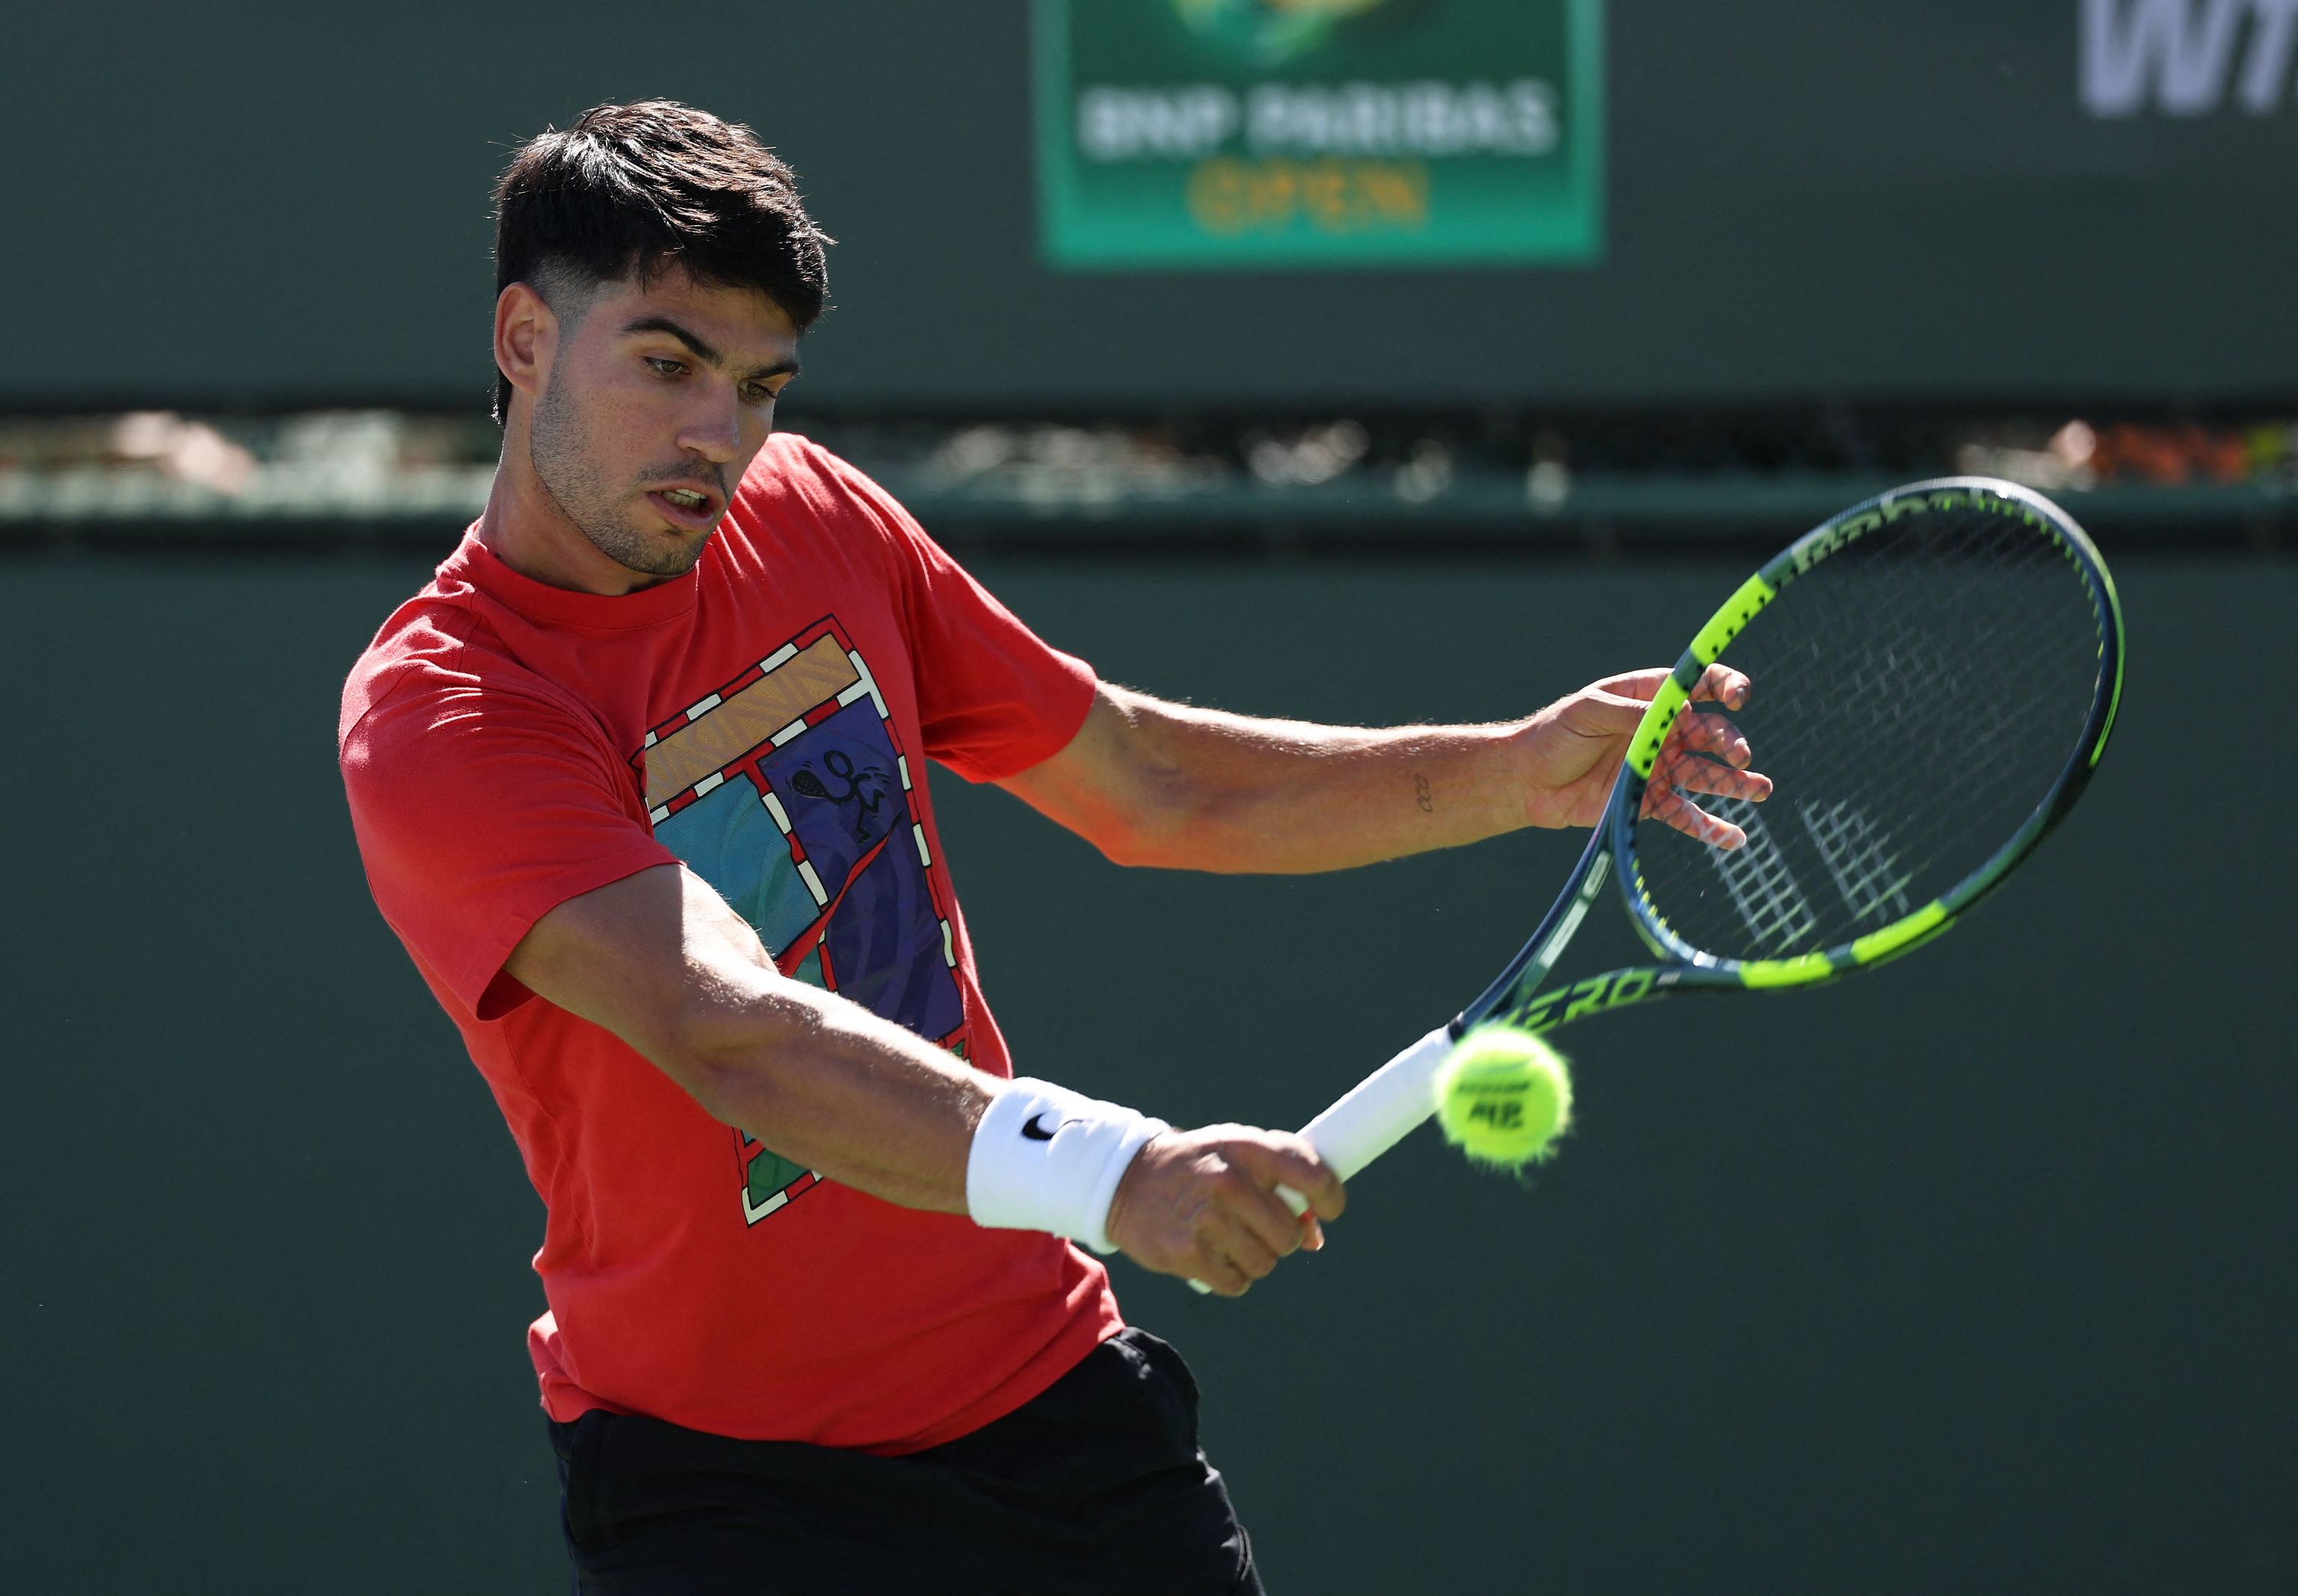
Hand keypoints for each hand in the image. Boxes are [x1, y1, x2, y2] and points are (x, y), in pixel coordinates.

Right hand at [1103, 1125, 1345, 1296]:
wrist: (1125, 1179)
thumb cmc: (1197, 1166)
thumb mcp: (1237, 1156)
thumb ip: (1281, 1184)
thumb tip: (1315, 1236)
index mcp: (1247, 1148)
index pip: (1310, 1173)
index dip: (1331, 1196)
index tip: (1332, 1208)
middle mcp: (1228, 1180)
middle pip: (1290, 1234)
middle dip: (1282, 1238)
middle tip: (1258, 1227)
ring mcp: (1206, 1218)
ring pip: (1265, 1263)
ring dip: (1253, 1259)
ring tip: (1227, 1238)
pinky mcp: (1186, 1253)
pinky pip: (1236, 1283)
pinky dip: (1229, 1276)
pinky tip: (1210, 1255)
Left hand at [1514, 664, 1772, 847]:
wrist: (1527, 782)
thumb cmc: (1554, 735)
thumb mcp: (1589, 711)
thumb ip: (1633, 712)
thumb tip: (1681, 710)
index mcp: (1649, 698)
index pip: (1697, 686)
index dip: (1724, 687)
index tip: (1738, 697)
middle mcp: (1662, 732)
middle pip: (1711, 734)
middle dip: (1731, 742)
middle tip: (1740, 756)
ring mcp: (1659, 768)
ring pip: (1707, 775)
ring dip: (1736, 783)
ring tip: (1760, 790)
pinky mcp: (1649, 803)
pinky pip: (1687, 816)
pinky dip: (1710, 828)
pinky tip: (1735, 838)